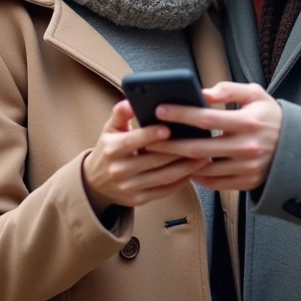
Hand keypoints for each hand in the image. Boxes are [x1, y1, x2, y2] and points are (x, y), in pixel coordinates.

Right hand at [82, 101, 208, 213]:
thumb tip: (131, 100)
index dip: (150, 135)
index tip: (168, 128)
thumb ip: (121, 114)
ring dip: (187, 167)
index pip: (133, 141)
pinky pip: (164, 191)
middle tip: (200, 141)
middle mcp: (119, 170)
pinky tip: (194, 171)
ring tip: (205, 156)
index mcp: (112, 148)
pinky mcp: (138, 200)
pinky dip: (181, 181)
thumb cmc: (108, 149)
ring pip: (163, 177)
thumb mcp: (109, 129)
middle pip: (154, 160)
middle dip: (179, 150)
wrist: (95, 183)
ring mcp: (129, 187)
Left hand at [148, 82, 282, 190]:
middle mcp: (247, 147)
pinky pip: (215, 183)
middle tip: (150, 138)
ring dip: (180, 162)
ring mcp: (247, 168)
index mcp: (249, 122)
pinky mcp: (246, 182)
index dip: (182, 114)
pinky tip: (184, 166)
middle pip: (199, 148)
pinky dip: (197, 176)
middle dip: (171, 143)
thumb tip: (204, 92)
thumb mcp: (257, 95)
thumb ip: (230, 90)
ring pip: (204, 169)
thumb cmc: (271, 118)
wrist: (299, 148)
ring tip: (161, 154)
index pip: (207, 118)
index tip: (160, 110)